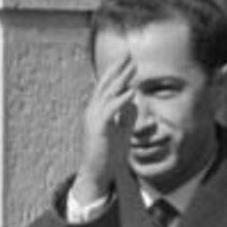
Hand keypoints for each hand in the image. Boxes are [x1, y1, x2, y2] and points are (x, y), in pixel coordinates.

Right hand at [71, 50, 137, 206]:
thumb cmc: (109, 154)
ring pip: (108, 93)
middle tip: (129, 53)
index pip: (107, 85)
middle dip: (118, 68)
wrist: (97, 172)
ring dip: (122, 79)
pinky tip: (132, 91)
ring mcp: (94, 118)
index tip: (127, 58)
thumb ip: (126, 115)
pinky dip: (121, 100)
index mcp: (98, 110)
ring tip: (133, 67)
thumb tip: (133, 100)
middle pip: (106, 84)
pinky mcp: (98, 128)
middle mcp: (93, 110)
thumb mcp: (121, 130)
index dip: (116, 71)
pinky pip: (110, 110)